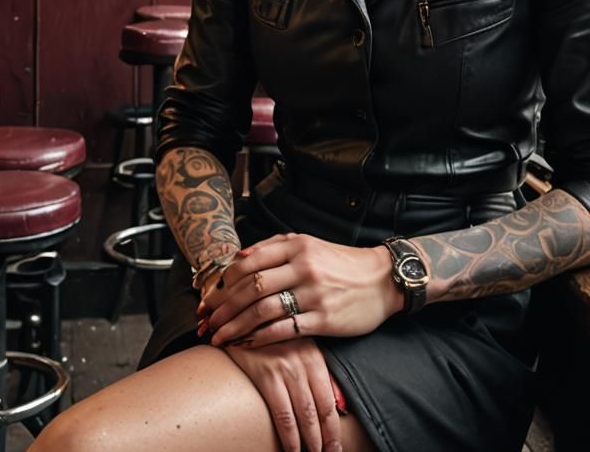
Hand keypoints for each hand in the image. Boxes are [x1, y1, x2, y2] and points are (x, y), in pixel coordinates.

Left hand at [199, 232, 399, 346]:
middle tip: (206, 321)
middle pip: (251, 286)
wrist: (383, 279)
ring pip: (263, 310)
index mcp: (297, 245)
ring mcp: (314, 293)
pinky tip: (246, 344)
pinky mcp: (324, 318)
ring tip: (219, 337)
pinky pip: (285, 329)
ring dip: (236, 326)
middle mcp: (303, 266)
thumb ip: (276, 247)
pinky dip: (261, 338)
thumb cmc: (342, 264)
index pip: (249, 261)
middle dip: (223, 307)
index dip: (223, 281)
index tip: (208, 297)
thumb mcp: (311, 244)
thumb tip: (239, 257)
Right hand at [226, 336, 342, 451]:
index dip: (335, 427)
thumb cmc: (272, 334)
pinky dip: (289, 435)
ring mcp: (285, 368)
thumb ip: (318, 371)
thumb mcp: (299, 346)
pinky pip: (281, 412)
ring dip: (310, 441)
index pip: (330, 399)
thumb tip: (338, 403)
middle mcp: (303, 362)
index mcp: (315, 356)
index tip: (338, 445)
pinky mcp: (265, 374)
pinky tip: (292, 450)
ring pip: (304, 414)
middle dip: (327, 438)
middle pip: (320, 409)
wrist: (243, 316)